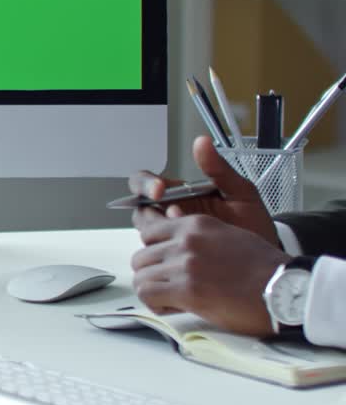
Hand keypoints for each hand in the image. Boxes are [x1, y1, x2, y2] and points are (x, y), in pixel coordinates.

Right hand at [128, 135, 278, 246]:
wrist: (264, 261)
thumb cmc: (253, 225)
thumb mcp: (240, 193)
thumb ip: (219, 169)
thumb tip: (202, 142)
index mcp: (182, 193)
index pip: (147, 182)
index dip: (145, 184)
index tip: (159, 189)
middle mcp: (171, 213)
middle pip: (141, 207)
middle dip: (151, 210)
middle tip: (174, 214)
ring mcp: (172, 236)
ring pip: (146, 231)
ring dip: (160, 231)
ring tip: (187, 231)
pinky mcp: (175, 257)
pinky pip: (157, 252)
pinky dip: (166, 249)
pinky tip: (187, 248)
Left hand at [132, 209, 289, 335]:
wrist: (285, 288)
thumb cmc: (263, 268)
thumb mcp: (227, 235)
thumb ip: (196, 235)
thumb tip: (171, 239)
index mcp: (195, 224)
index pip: (148, 231)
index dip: (152, 251)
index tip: (161, 264)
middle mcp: (186, 240)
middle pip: (141, 256)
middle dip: (151, 273)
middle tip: (167, 286)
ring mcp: (185, 264)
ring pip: (141, 276)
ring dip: (153, 290)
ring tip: (171, 299)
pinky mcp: (187, 289)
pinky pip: (148, 295)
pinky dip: (156, 305)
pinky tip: (173, 308)